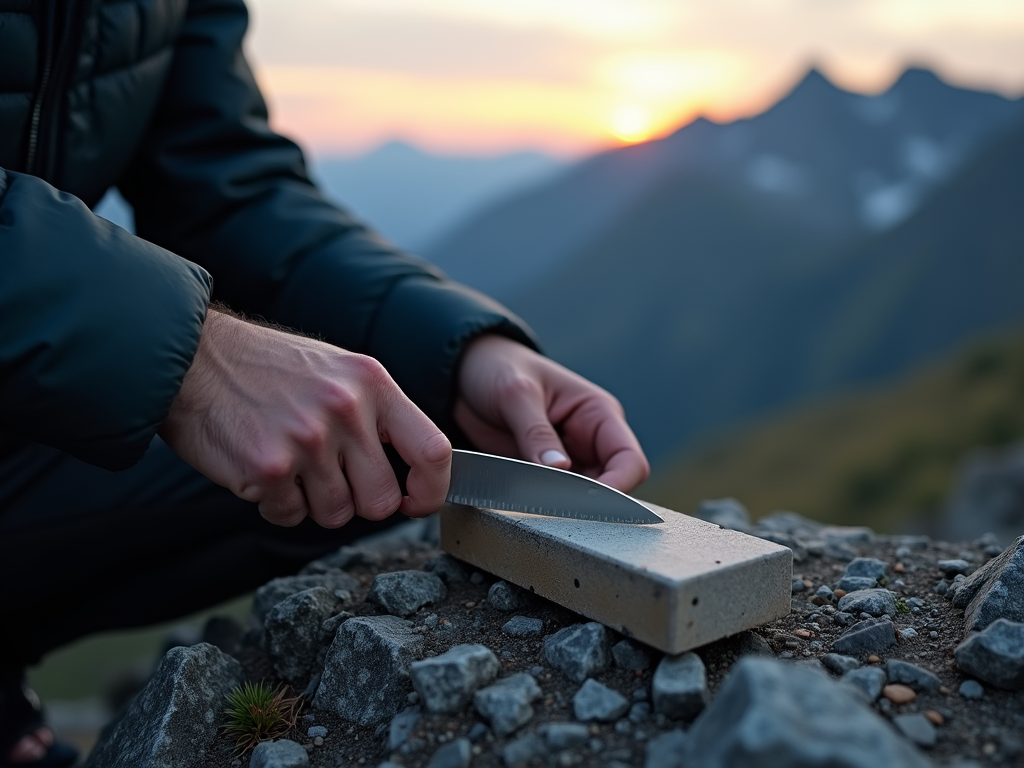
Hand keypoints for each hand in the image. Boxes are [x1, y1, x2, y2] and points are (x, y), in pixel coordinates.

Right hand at [159, 309, 450, 526]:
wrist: (192, 357)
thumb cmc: (266, 368)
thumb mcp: (337, 371)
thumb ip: (377, 416)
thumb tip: (413, 471)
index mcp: (372, 383)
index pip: (434, 451)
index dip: (432, 490)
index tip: (416, 501)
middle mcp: (346, 410)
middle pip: (383, 501)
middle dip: (358, 502)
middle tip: (329, 477)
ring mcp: (308, 440)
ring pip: (336, 515)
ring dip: (313, 502)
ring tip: (290, 462)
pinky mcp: (268, 467)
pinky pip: (291, 516)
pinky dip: (276, 503)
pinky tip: (261, 468)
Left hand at [454, 335, 648, 491]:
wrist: (464, 374)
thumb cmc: (498, 369)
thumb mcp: (516, 394)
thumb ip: (536, 432)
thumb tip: (559, 468)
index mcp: (598, 413)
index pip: (629, 459)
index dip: (618, 486)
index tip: (590, 503)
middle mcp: (590, 440)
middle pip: (611, 485)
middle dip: (589, 502)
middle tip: (557, 511)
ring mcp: (567, 459)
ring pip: (583, 498)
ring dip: (564, 507)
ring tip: (536, 507)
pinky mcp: (542, 473)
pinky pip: (552, 498)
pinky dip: (542, 505)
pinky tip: (523, 505)